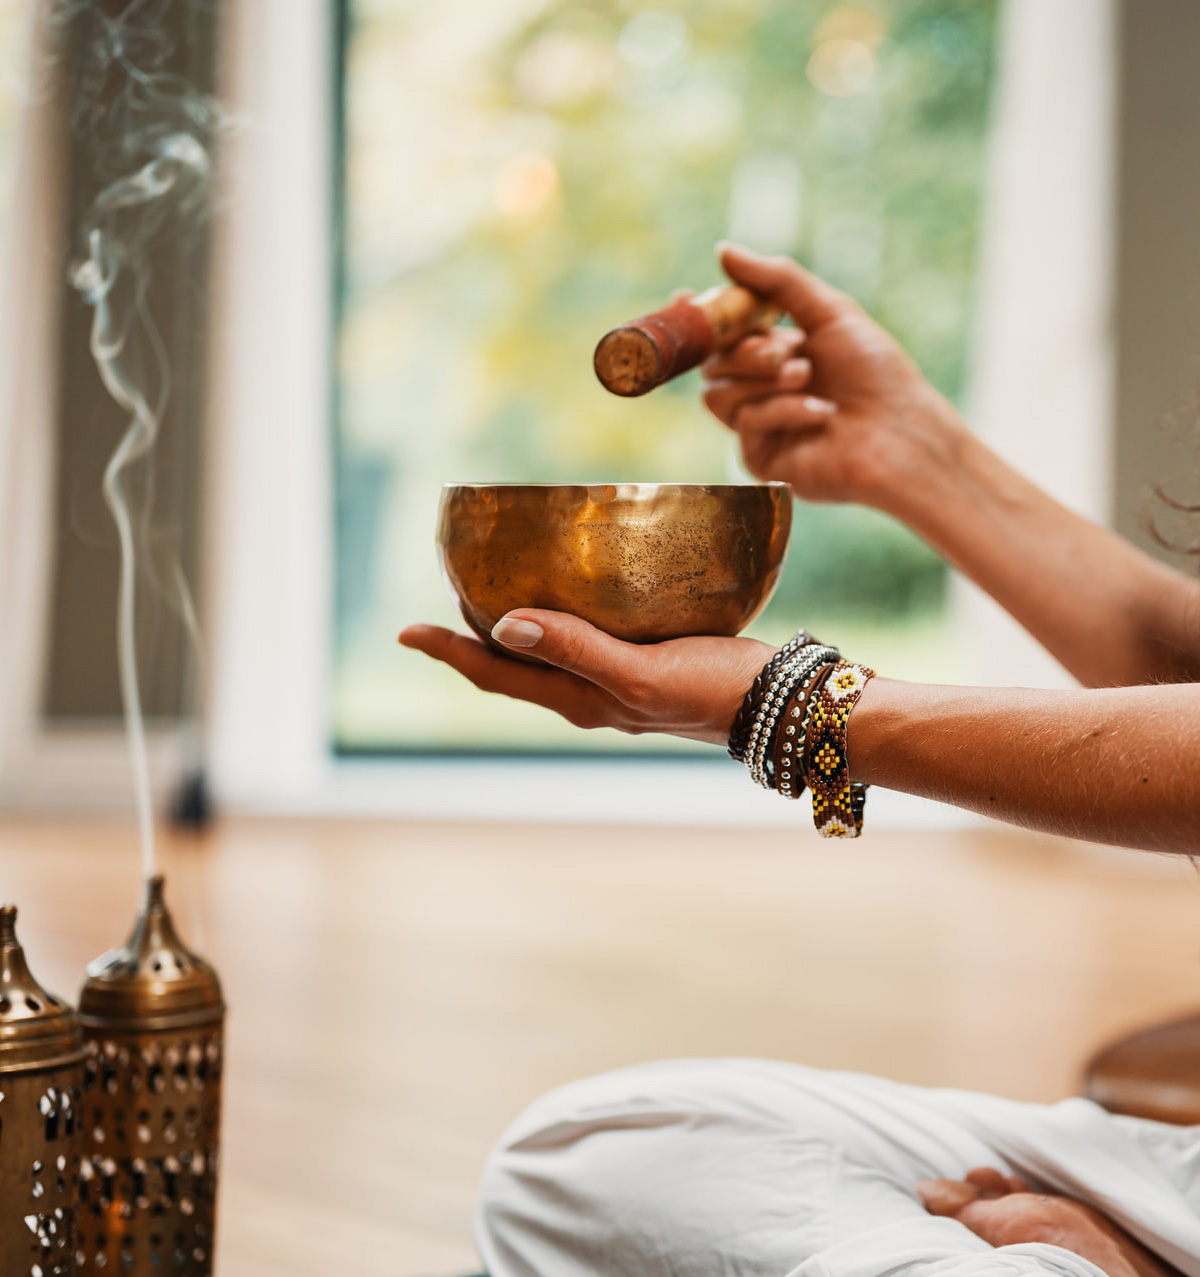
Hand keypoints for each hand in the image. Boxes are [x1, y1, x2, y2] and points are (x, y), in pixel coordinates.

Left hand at [398, 611, 774, 746]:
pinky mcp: (646, 661)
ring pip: (546, 652)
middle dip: (470, 638)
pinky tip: (573, 587)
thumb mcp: (641, 674)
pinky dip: (561, 614)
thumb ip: (577, 649)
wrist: (784, 706)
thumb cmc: (716, 691)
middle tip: (443, 595)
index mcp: (579, 700)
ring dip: (511, 625)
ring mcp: (617, 681)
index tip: (406, 630)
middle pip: (512, 666)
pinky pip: (584, 637)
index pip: (495, 675)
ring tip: (491, 588)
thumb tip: (504, 625)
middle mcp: (589, 694)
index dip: (448, 651)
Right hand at [702, 242, 967, 517]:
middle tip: (788, 349)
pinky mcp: (760, 459)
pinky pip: (745, 423)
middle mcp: (760, 390)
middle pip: (713, 362)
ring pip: (718, 394)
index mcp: (774, 353)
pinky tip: (820, 413)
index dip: (701, 318)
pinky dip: (782, 409)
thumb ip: (776, 281)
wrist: (900, 431)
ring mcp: (758, 426)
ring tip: (807, 377)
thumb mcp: (829, 312)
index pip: (721, 335)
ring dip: (763, 379)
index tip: (684, 296)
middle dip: (746, 350)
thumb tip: (723, 251)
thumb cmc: (875, 373)